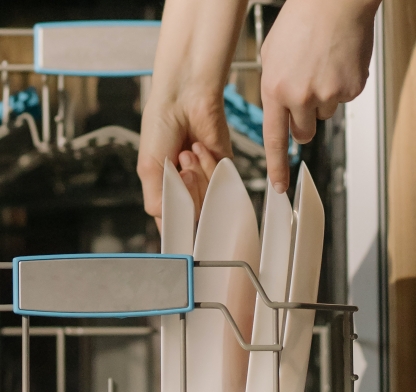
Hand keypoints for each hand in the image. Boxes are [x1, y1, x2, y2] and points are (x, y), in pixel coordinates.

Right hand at [138, 93, 230, 223]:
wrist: (185, 99)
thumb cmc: (161, 126)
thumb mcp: (149, 168)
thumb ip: (158, 202)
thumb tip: (173, 227)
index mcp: (164, 192)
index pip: (173, 224)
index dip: (176, 224)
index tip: (174, 216)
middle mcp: (186, 190)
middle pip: (192, 215)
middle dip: (185, 189)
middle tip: (178, 166)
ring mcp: (206, 180)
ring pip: (208, 201)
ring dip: (196, 174)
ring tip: (186, 152)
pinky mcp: (224, 169)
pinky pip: (221, 183)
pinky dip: (209, 165)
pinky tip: (199, 148)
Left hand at [260, 0, 380, 192]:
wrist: (335, 1)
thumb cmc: (301, 21)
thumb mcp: (270, 55)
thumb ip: (272, 88)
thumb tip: (278, 111)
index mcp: (275, 90)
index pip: (274, 139)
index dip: (277, 167)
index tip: (279, 186)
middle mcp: (301, 97)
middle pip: (303, 134)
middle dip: (303, 124)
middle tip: (305, 98)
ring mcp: (329, 94)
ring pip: (324, 114)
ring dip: (322, 99)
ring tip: (321, 68)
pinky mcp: (352, 89)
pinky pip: (344, 100)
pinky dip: (341, 87)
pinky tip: (336, 64)